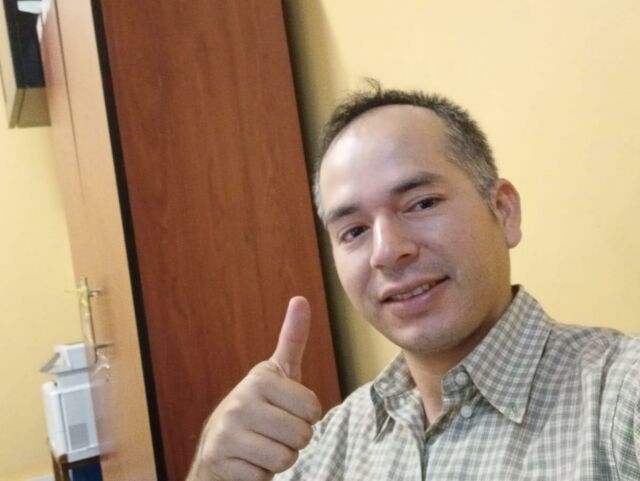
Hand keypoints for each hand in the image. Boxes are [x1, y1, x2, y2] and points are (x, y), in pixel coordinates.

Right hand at [187, 297, 321, 480]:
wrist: (218, 452)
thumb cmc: (259, 411)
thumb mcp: (277, 375)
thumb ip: (292, 339)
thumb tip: (301, 299)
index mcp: (260, 378)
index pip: (313, 409)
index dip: (306, 418)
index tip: (285, 412)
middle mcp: (240, 401)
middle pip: (302, 435)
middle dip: (294, 441)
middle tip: (273, 433)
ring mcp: (227, 432)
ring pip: (285, 457)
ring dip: (278, 459)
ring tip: (261, 447)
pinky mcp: (220, 461)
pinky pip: (264, 477)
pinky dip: (260, 476)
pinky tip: (246, 463)